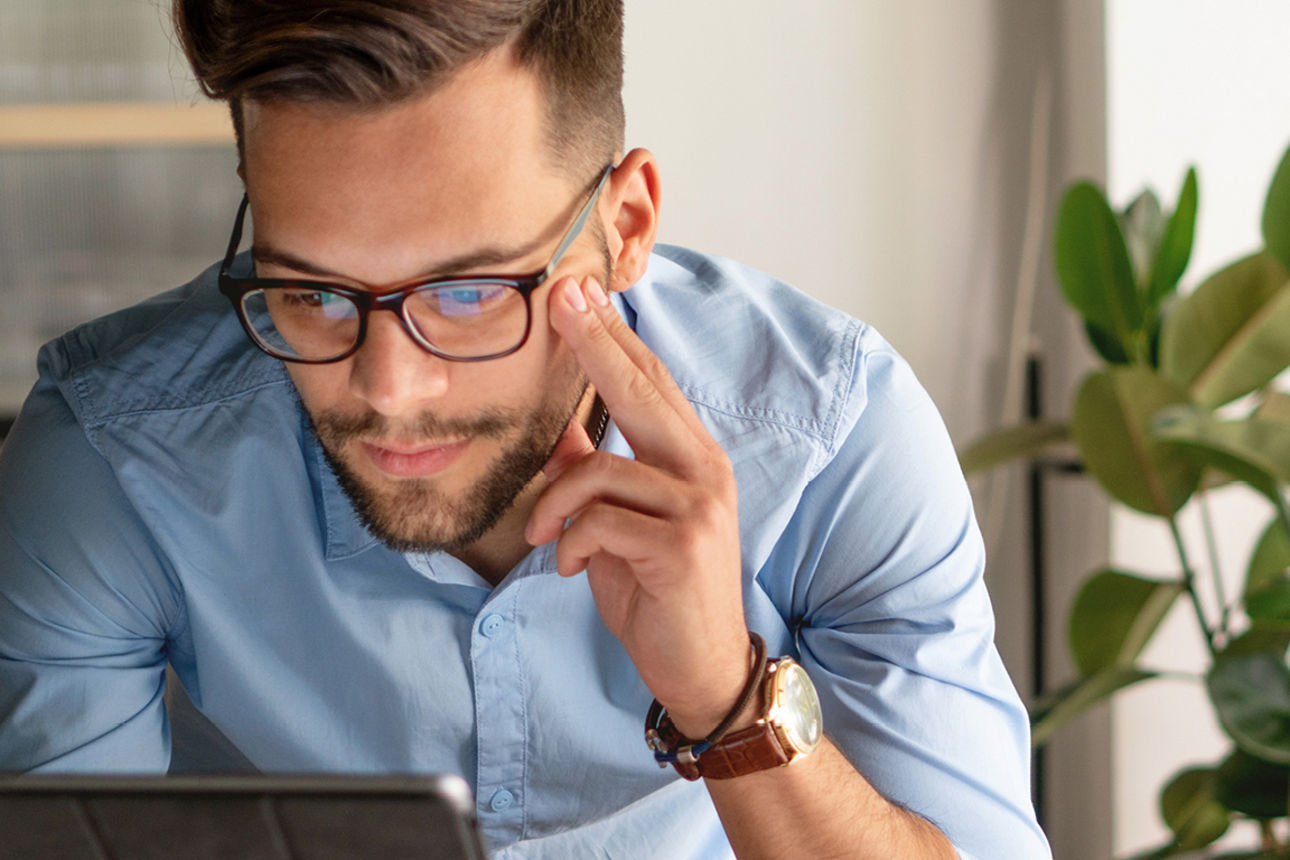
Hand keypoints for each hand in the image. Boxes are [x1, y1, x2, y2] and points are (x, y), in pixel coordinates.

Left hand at [528, 274, 752, 736]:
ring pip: (600, 468)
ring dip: (556, 504)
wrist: (700, 667)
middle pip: (642, 392)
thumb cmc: (658, 593)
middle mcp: (704, 471)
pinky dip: (572, 543)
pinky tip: (573, 566)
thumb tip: (557, 430)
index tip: (578, 294)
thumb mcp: (615, 528)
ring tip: (543, 536)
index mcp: (692, 460)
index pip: (651, 385)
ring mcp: (698, 505)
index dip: (613, 339)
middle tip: (561, 300)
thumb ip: (593, 475)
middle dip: (596, 344)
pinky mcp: (681, 544)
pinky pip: (600, 521)